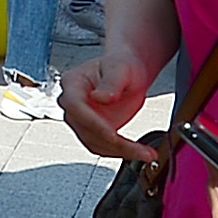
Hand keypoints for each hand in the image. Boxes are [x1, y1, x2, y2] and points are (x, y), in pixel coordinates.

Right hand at [57, 0, 175, 161]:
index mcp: (72, 83)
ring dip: (119, 152)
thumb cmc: (122, 64)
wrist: (128, 71)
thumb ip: (111, 82)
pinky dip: (121, 152)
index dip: (93, 123)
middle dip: (113, 143)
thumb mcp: (120, 68)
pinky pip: (103, 147)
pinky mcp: (93, 130)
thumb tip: (101, 97)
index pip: (76, 107)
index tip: (113, 135)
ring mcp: (81, 119)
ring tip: (145, 153)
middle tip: (138, 149)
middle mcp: (72, 103)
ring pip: (94, 143)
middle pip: (85, 130)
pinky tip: (138, 151)